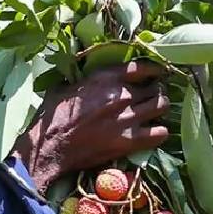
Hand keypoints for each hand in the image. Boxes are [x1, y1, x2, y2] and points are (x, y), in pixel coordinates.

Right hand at [11, 61, 169, 195]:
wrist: (50, 146)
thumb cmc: (53, 116)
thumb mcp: (66, 86)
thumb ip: (84, 78)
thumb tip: (86, 71)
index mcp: (106, 77)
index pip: (142, 66)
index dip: (153, 69)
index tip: (156, 73)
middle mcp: (122, 94)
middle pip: (155, 87)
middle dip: (155, 90)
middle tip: (150, 96)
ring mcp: (129, 118)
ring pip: (162, 106)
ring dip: (159, 108)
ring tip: (153, 112)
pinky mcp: (131, 140)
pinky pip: (160, 133)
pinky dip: (159, 132)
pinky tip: (152, 132)